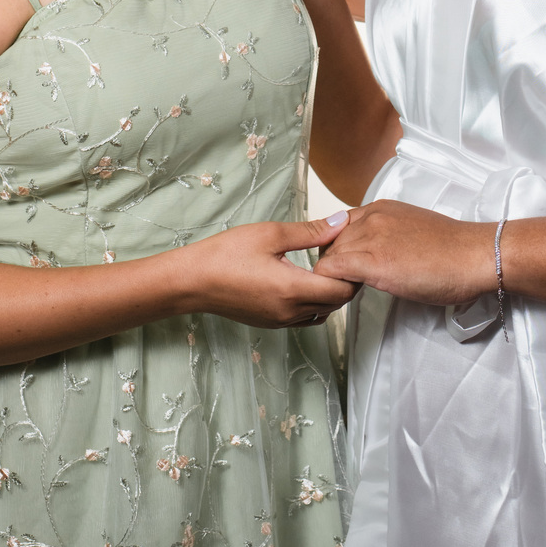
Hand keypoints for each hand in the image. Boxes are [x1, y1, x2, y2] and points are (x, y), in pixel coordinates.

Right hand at [185, 213, 356, 326]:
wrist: (192, 281)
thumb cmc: (227, 254)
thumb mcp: (270, 234)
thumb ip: (310, 231)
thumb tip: (342, 222)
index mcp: (294, 290)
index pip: (343, 290)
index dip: (353, 272)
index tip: (351, 250)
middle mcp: (291, 312)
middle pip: (337, 304)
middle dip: (346, 282)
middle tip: (343, 255)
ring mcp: (281, 322)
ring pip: (322, 313)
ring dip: (331, 293)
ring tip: (326, 267)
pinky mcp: (271, 324)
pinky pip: (305, 318)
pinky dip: (314, 302)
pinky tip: (306, 281)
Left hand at [311, 201, 497, 305]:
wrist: (474, 256)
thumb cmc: (453, 250)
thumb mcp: (411, 229)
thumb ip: (387, 234)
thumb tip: (376, 252)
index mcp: (381, 208)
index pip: (338, 226)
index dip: (339, 249)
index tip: (348, 268)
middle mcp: (372, 218)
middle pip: (329, 242)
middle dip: (333, 265)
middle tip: (346, 286)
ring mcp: (372, 238)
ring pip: (327, 257)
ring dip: (332, 278)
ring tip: (348, 294)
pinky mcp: (374, 262)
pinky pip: (332, 271)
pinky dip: (332, 286)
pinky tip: (346, 297)